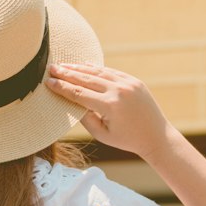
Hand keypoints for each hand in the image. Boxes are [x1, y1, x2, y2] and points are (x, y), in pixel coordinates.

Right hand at [46, 63, 173, 160]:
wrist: (156, 136)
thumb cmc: (127, 140)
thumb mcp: (102, 134)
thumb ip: (85, 118)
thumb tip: (70, 101)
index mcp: (110, 106)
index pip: (79, 93)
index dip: (62, 87)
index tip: (48, 82)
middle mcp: (119, 91)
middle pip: (86, 79)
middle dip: (67, 73)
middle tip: (50, 68)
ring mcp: (128, 83)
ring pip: (98, 72)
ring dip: (79, 68)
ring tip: (64, 65)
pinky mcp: (134, 80)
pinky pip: (111, 71)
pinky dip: (96, 68)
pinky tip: (84, 65)